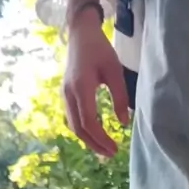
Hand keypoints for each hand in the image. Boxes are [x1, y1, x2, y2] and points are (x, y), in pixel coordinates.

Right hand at [63, 6, 128, 157]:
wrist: (80, 33)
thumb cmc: (100, 49)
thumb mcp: (115, 71)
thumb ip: (121, 97)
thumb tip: (124, 123)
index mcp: (81, 87)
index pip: (89, 122)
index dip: (101, 138)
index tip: (115, 148)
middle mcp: (69, 94)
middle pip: (78, 129)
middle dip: (94, 144)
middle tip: (111, 154)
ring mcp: (65, 94)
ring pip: (73, 126)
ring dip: (88, 140)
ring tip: (104, 149)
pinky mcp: (66, 94)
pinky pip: (72, 119)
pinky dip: (84, 131)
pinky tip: (95, 135)